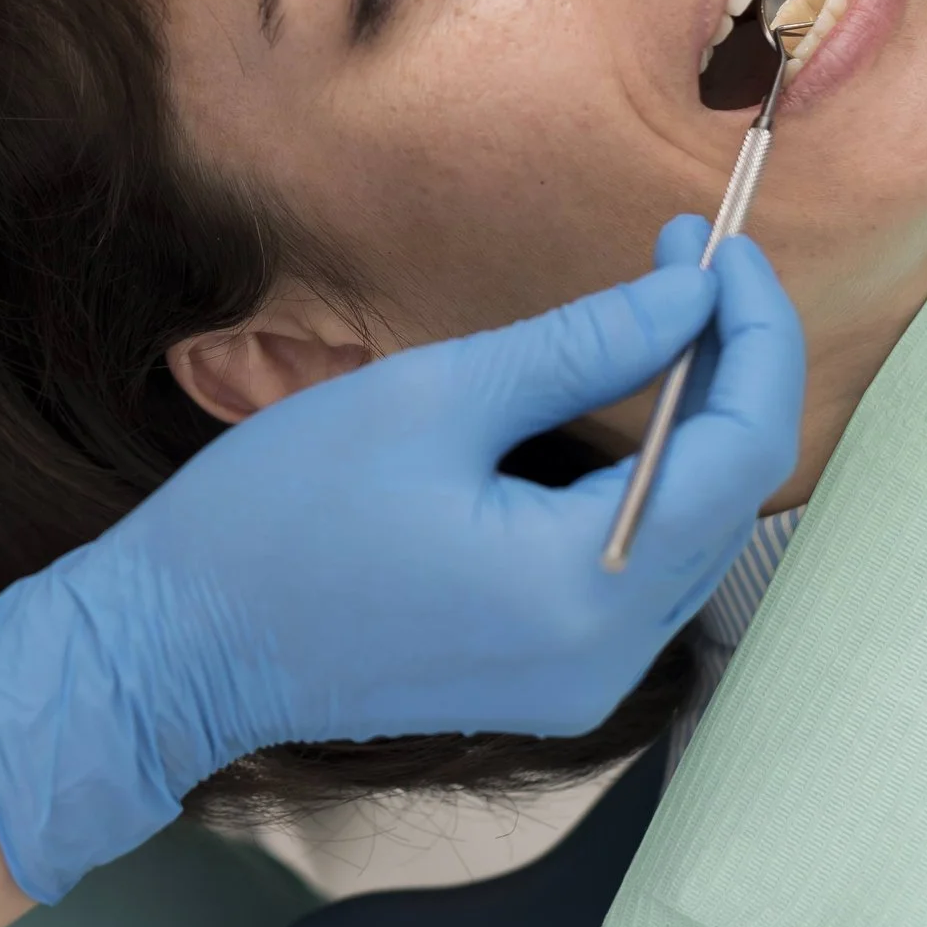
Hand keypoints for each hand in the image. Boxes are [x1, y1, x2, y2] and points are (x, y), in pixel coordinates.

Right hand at [0, 223, 803, 900]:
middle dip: (724, 367)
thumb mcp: (431, 398)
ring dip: (692, 422)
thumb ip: (581, 348)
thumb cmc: (282, 514)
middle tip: (685, 262)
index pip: (737, 449)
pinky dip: (648, 483)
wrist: (178, 643)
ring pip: (693, 533)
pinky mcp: (549, 680)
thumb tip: (688, 298)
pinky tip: (619, 410)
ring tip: (658, 317)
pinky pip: (640, 570)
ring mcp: (582, 680)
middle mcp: (608, 655)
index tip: (719, 247)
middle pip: (729, 497)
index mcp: (585, 587)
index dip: (748, 334)